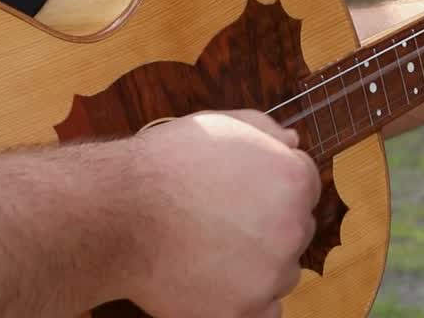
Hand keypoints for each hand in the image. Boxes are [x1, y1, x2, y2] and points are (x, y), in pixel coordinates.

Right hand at [127, 110, 320, 317]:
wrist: (120, 212)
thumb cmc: (165, 165)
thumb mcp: (219, 125)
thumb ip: (264, 130)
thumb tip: (291, 142)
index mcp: (292, 179)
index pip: (303, 186)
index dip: (269, 186)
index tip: (240, 192)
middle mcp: (292, 228)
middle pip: (295, 230)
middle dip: (267, 225)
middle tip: (220, 220)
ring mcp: (270, 274)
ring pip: (281, 273)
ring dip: (258, 265)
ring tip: (210, 249)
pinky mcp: (243, 311)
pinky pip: (266, 312)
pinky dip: (246, 302)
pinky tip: (217, 282)